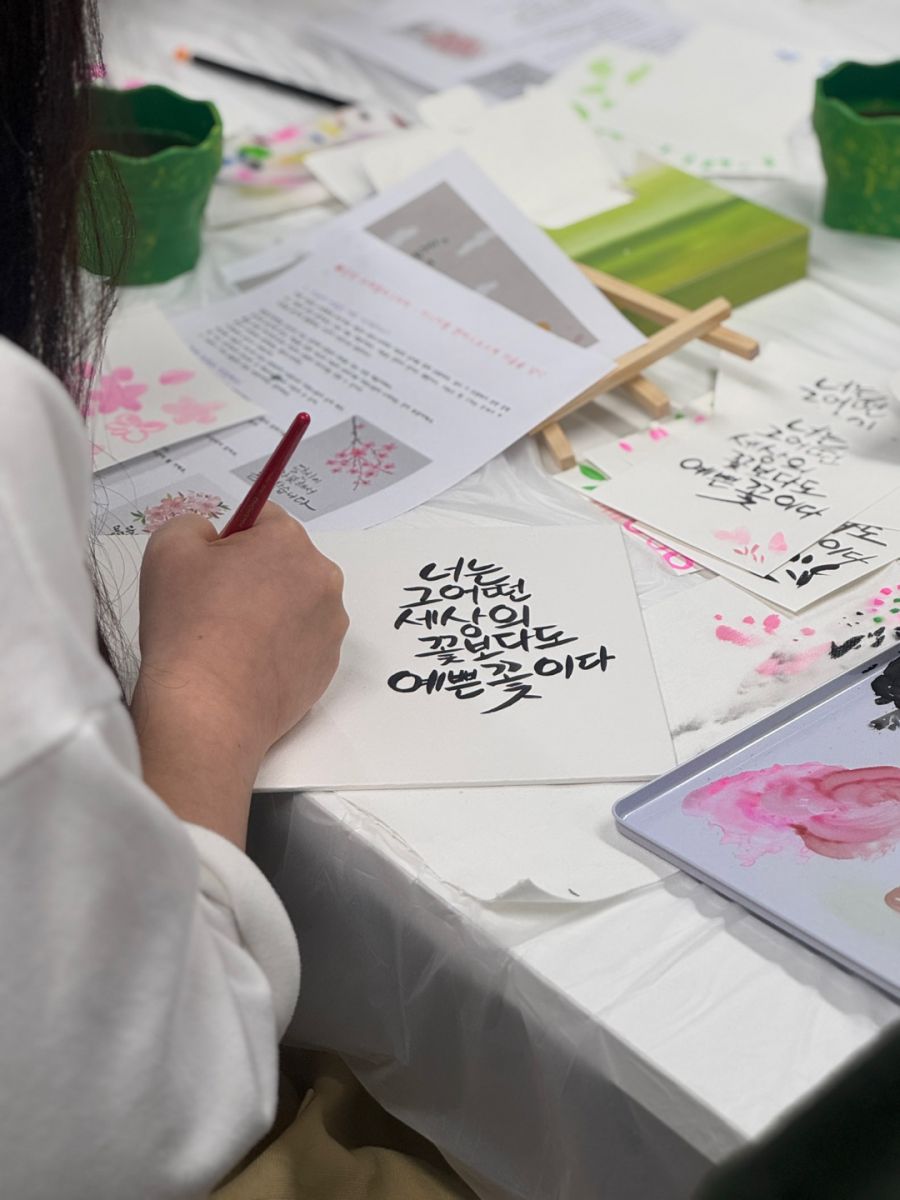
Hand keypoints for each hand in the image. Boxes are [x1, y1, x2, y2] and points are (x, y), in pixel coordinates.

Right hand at [130, 505, 347, 844]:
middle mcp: (324, 579)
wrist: (209, 710)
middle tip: (212, 605)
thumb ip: (193, 525)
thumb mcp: (168, 548)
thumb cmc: (188, 624)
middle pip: (284, 562)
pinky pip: (300, 643)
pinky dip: (278, 648)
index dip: (229, 541)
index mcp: (290, 542)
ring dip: (268, 611)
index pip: (262, 519)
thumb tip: (213, 538)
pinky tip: (246, 666)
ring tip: (228, 641)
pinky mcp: (328, 668)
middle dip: (252, 575)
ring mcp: (331, 627)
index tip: (208, 570)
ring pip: (294, 603)